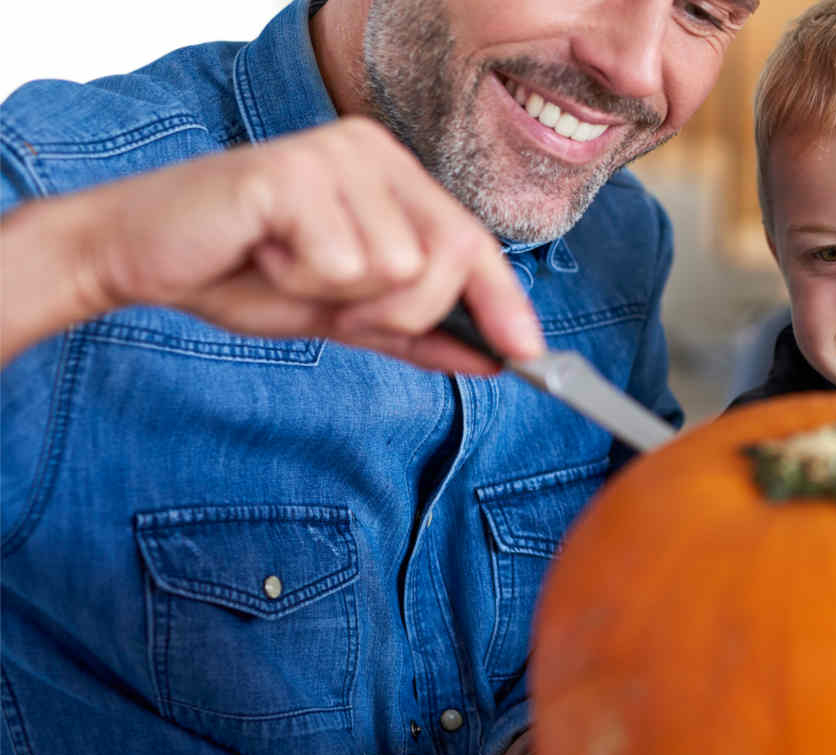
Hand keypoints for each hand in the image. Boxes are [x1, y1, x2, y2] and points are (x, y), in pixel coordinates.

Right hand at [1, 116, 542, 370]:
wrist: (141, 256)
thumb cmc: (243, 273)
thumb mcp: (347, 314)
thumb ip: (422, 331)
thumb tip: (497, 357)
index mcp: (392, 174)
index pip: (472, 243)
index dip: (504, 303)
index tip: (528, 356)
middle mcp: (371, 151)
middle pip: (447, 259)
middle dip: (402, 311)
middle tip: (334, 302)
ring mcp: (333, 155)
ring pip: (397, 269)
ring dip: (339, 296)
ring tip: (287, 268)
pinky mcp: (292, 171)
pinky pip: (340, 262)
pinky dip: (299, 280)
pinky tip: (262, 253)